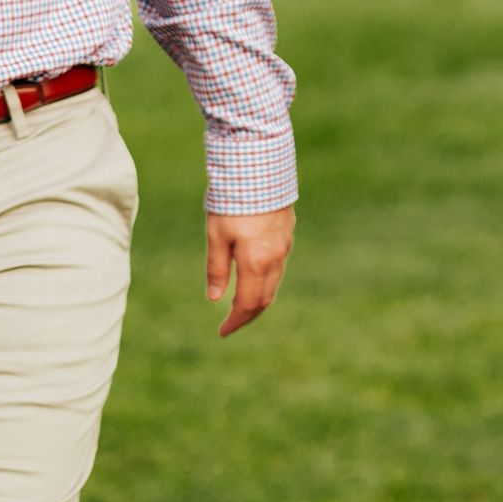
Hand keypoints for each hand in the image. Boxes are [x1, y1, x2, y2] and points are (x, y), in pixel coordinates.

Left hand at [205, 206, 295, 337]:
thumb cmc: (233, 201)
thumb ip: (217, 268)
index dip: (235, 321)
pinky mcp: (287, 234)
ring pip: (274, 283)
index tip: (222, 332)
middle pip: (265, 299)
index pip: (247, 304)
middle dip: (247, 315)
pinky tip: (254, 277)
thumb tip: (214, 298)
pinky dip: (266, 281)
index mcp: (256, 262)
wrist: (261, 169)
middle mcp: (275, 258)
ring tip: (240, 304)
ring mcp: (284, 246)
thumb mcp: (216, 235)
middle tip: (231, 324)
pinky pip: (278, 267)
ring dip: (258, 299)